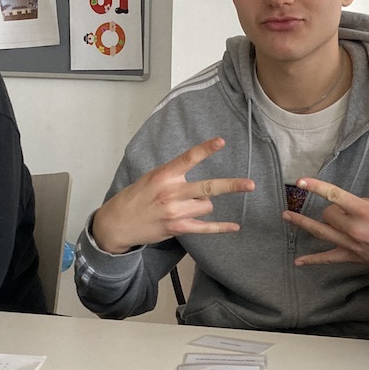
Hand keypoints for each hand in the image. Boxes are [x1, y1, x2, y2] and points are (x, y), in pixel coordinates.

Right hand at [91, 138, 254, 253]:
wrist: (118, 223)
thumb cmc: (135, 198)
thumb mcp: (150, 178)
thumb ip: (173, 175)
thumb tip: (196, 176)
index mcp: (164, 175)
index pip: (188, 158)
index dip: (206, 149)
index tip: (221, 141)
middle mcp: (172, 192)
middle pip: (208, 187)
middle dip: (231, 186)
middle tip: (251, 184)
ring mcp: (176, 212)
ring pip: (207, 205)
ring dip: (203, 205)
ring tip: (185, 206)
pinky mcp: (178, 228)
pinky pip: (205, 228)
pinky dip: (221, 228)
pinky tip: (234, 227)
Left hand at [281, 178, 368, 273]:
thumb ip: (363, 204)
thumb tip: (346, 206)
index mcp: (364, 211)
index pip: (334, 195)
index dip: (316, 187)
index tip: (300, 181)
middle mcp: (354, 228)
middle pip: (327, 214)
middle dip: (330, 210)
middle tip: (344, 212)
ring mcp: (350, 244)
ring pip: (320, 232)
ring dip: (301, 223)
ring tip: (286, 216)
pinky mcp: (351, 257)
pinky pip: (327, 258)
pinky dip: (312, 260)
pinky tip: (298, 261)